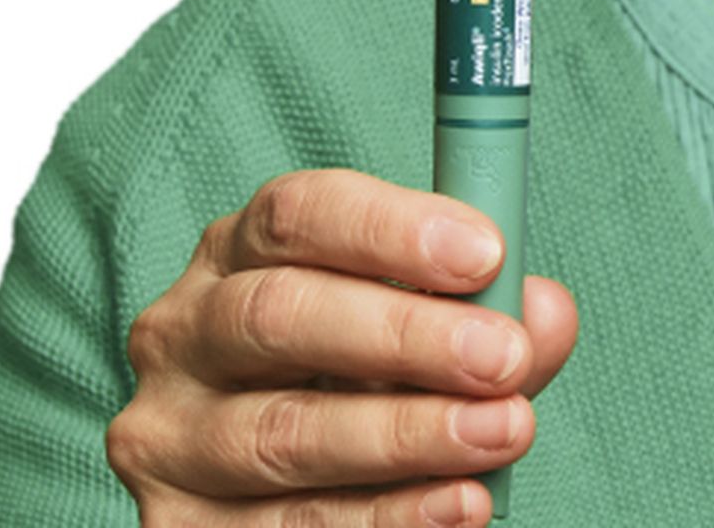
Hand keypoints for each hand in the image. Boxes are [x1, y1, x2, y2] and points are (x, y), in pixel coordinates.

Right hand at [106, 168, 578, 525]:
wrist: (286, 497)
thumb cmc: (357, 387)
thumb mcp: (417, 338)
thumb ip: (484, 319)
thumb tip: (542, 313)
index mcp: (238, 255)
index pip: (296, 215)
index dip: (390, 229)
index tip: (485, 253)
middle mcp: (184, 331)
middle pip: (278, 315)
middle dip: (405, 336)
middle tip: (503, 357)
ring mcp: (171, 433)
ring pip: (283, 433)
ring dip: (407, 434)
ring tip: (503, 431)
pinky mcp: (180, 526)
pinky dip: (387, 516)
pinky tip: (461, 501)